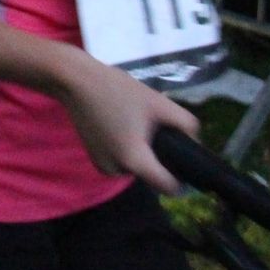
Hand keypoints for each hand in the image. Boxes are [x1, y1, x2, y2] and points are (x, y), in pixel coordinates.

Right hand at [57, 55, 200, 194]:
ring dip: (140, 151)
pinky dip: (125, 149)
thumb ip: (185, 124)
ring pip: (136, 166)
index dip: (181, 178)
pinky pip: (121, 160)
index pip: (168, 188)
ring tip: (133, 122)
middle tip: (151, 126)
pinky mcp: (94, 158)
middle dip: (156, 155)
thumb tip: (193, 141)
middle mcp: (117, 170)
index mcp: (135, 161)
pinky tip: (120, 125)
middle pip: (151, 173)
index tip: (182, 158)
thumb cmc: (118, 90)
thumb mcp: (159, 103)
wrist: (76, 81)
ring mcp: (103, 166)